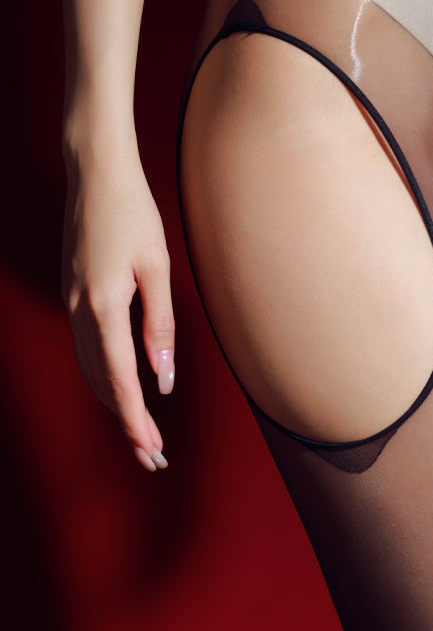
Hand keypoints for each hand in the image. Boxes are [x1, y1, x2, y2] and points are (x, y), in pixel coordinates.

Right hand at [62, 148, 174, 471]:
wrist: (96, 174)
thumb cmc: (133, 214)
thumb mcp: (157, 267)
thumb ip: (159, 324)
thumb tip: (163, 375)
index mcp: (102, 306)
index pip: (119, 380)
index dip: (135, 420)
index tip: (150, 450)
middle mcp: (79, 310)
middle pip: (100, 383)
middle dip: (126, 423)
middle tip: (151, 457)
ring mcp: (71, 302)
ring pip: (89, 369)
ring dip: (114, 403)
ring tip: (141, 431)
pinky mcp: (73, 293)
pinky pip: (86, 347)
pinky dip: (102, 376)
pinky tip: (122, 386)